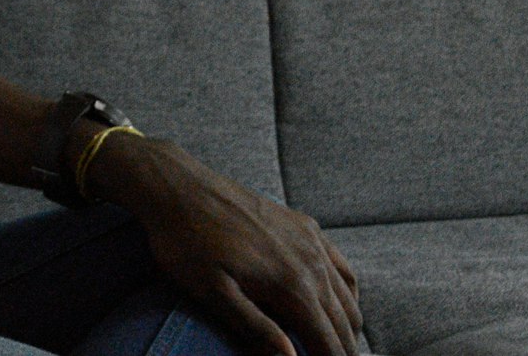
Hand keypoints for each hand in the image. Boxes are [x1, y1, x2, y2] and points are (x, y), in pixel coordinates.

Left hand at [110, 137, 361, 355]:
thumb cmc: (187, 243)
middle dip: (343, 351)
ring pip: (349, 296)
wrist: (179, 188)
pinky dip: (347, 293)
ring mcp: (311, 239)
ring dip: (347, 327)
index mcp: (291, 285)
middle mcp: (311, 261)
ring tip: (335, 347)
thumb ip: (255, 328)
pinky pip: (342, 265)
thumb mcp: (213, 292)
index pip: (328, 341)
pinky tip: (336, 304)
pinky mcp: (304, 224)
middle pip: (344, 323)